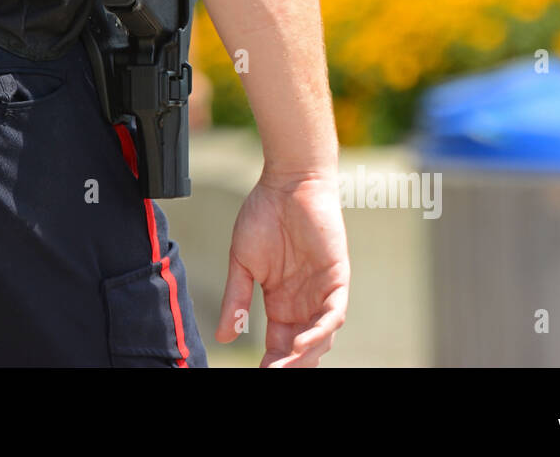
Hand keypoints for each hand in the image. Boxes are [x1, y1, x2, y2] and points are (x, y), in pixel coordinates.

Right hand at [215, 170, 348, 366]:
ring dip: (304, 355)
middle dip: (289, 365)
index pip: (279, 343)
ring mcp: (322, 291)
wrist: (286, 183)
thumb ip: (235, 300)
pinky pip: (333, 313)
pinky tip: (303, 344)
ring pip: (320, 336)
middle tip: (272, 375)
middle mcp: (304, 302)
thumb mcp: (242, 263)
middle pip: (301, 347)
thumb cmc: (263, 215)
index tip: (258, 374)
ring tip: (285, 367)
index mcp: (281, 301)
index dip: (271, 362)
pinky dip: (320, 331)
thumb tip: (223, 337)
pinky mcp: (336, 278)